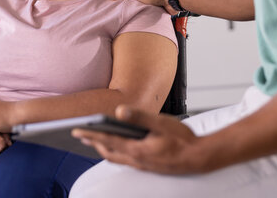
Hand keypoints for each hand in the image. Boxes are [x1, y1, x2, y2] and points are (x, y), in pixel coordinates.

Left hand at [72, 105, 203, 174]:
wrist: (200, 158)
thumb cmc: (183, 140)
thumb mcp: (162, 123)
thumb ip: (140, 117)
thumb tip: (119, 111)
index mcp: (137, 149)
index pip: (107, 141)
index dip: (90, 134)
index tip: (76, 130)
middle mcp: (137, 160)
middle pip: (108, 152)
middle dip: (93, 143)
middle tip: (80, 135)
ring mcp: (143, 165)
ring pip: (116, 158)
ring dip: (103, 149)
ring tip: (94, 141)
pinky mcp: (149, 167)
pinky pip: (126, 161)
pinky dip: (116, 154)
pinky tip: (118, 148)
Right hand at [108, 0, 177, 14]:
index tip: (117, 3)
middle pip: (138, 0)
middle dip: (132, 6)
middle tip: (123, 14)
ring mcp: (155, 0)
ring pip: (145, 7)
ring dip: (140, 11)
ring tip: (131, 19)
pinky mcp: (160, 8)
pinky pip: (152, 12)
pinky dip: (148, 15)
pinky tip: (143, 20)